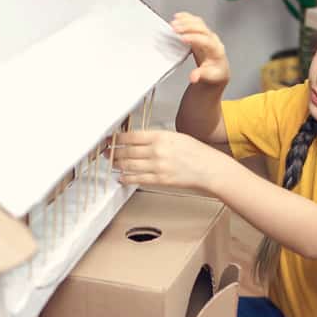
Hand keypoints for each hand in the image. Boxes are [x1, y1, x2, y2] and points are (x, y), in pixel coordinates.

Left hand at [111, 130, 229, 190]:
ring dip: (118, 165)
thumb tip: (138, 140)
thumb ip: (156, 138)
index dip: (116, 139)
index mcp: (161, 136)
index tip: (109, 140)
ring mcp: (158, 166)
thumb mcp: (175, 137)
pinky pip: (138, 179)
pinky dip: (126, 178)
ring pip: (129, 165)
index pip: (131, 136)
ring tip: (113, 164)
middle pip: (127, 151)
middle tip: (107, 153)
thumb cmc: (196, 152)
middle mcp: (157, 150)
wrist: (209, 168)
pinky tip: (121, 178)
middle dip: (113, 153)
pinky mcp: (160, 179)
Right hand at [171, 12, 229, 85]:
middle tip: (175, 28)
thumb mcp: (208, 77)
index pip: (206, 41)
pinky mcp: (201, 33)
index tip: (182, 38)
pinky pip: (196, 22)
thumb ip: (200, 75)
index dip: (194, 38)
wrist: (218, 70)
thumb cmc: (214, 73)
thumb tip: (193, 76)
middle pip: (202, 29)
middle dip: (188, 27)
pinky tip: (179, 16)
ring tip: (174, 22)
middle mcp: (213, 40)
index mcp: (216, 50)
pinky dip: (187, 18)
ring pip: (199, 23)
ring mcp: (208, 35)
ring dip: (186, 21)